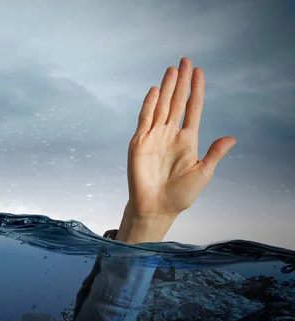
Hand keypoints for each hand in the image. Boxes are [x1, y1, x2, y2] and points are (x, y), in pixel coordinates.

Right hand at [126, 57, 236, 220]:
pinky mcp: (139, 143)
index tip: (200, 72)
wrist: (156, 207)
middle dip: (181, 82)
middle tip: (185, 61)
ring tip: (172, 70)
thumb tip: (232, 138)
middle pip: (177, 102)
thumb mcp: (202, 174)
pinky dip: (149, 105)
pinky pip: (145, 119)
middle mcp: (170, 134)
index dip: (196, 90)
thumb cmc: (180, 194)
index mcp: (188, 139)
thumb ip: (214, 154)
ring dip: (166, 88)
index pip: (193, 109)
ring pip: (161, 106)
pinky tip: (154, 90)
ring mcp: (154, 136)